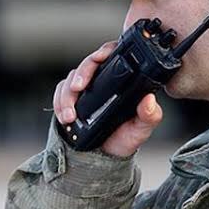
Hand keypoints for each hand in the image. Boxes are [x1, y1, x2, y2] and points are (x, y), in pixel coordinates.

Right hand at [53, 41, 162, 156]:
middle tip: (78, 88)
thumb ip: (149, 116)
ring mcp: (87, 88)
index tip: (99, 57)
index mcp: (123, 81)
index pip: (113, 55)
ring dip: (67, 95)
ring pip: (71, 78)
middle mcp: (103, 80)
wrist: (105, 157)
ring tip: (70, 116)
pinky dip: (58, 102)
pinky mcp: (72, 98)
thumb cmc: (124, 138)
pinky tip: (64, 116)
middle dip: (80, 75)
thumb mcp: (141, 129)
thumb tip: (149, 100)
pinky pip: (60, 92)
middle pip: (88, 64)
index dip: (105, 51)